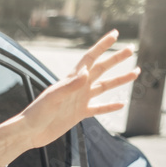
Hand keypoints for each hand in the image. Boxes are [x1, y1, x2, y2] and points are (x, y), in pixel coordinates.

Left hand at [20, 30, 139, 148]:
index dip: (102, 46)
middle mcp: (77, 87)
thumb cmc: (37, 113)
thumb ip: (70, 85)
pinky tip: (121, 104)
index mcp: (70, 79)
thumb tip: (86, 72)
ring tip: (135, 72)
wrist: (30, 133)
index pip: (90, 58)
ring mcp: (79, 100)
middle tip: (131, 49)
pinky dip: (110, 106)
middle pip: (101, 69)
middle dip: (115, 59)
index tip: (115, 34)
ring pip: (104, 87)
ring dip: (119, 80)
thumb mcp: (53, 97)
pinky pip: (98, 108)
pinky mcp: (78, 114)